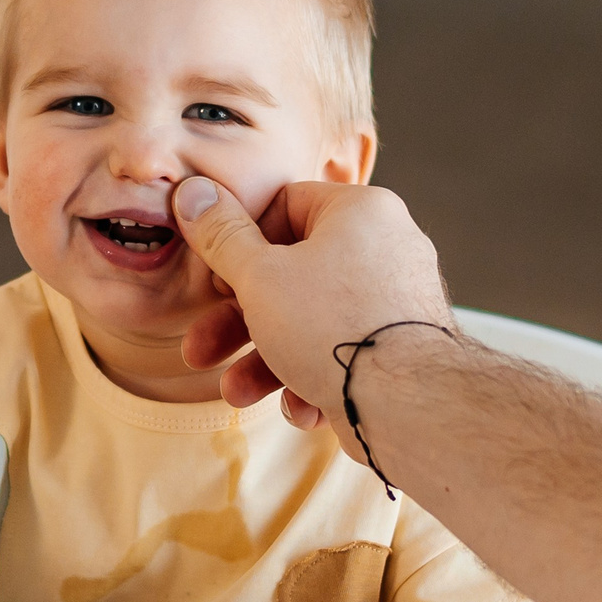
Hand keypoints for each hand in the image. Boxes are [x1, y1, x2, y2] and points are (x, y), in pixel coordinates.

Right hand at [171, 177, 454, 439]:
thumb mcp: (259, 277)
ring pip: (314, 323)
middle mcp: (387, 249)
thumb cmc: (336, 328)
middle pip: (293, 275)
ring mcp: (397, 302)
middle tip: (202, 350)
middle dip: (240, 322)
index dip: (240, 242)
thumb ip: (222, 237)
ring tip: (238, 394)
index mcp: (361, 212)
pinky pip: (347, 354)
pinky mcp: (402, 350)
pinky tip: (303, 408)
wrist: (409, 405)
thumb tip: (192, 193)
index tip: (215, 278)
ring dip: (267, 361)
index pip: (286, 206)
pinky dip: (315, 379)